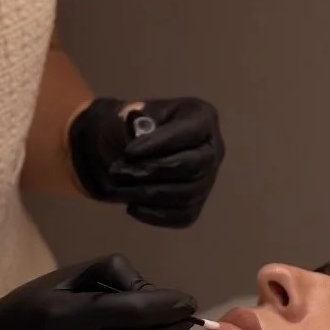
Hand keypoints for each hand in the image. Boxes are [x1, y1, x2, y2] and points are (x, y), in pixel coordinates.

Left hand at [68, 96, 224, 228]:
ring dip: (148, 194)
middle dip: (152, 170)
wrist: (124, 150)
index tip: (128, 152)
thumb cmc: (130, 127)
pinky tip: (132, 207)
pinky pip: (182, 215)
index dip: (160, 144)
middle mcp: (213, 149)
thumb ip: (136, 125)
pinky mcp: (196, 204)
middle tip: (117, 171)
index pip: (189, 132)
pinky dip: (156, 214)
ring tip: (117, 189)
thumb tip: (141, 142)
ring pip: (186, 194)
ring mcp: (207, 179)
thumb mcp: (129, 114)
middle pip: (192, 166)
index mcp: (201, 117)